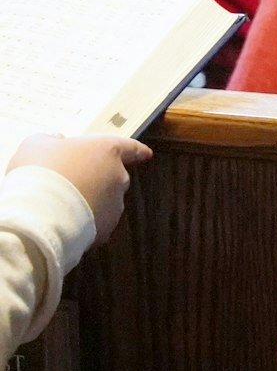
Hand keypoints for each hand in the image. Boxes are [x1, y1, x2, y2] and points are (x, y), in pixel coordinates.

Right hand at [7, 134, 152, 242]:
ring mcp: (114, 205)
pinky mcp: (105, 229)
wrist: (37, 214)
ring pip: (105, 202)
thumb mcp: (36, 145)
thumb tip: (55, 140)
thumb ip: (50, 140)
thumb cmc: (39, 172)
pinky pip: (96, 225)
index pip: (129, 148)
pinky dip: (84, 225)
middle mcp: (118, 176)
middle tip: (70, 184)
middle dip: (97, 180)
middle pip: (113, 176)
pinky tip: (63, 224)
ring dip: (89, 203)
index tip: (146, 154)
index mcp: (107, 150)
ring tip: (60, 207)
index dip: (136, 151)